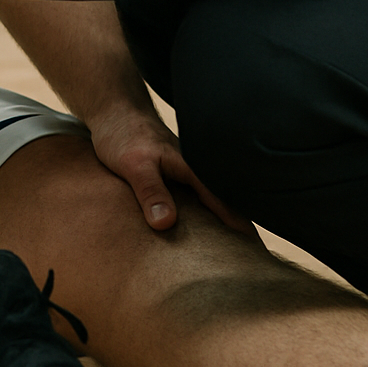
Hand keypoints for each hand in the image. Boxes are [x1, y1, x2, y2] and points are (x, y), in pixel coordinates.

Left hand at [87, 103, 253, 234]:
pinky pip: (193, 197)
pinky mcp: (171, 173)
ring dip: (218, 221)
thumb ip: (151, 192)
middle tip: (252, 256)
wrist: (112, 110)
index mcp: (190, 168)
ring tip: (231, 249)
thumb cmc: (122, 135)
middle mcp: (192, 170)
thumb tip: (166, 223)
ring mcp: (183, 171)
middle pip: (222, 201)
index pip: (223, 202)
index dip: (239, 226)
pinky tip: (198, 228)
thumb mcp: (135, 165)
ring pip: (208, 199)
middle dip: (237, 226)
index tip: (255, 249)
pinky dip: (200, 213)